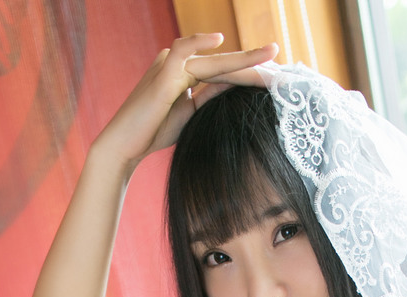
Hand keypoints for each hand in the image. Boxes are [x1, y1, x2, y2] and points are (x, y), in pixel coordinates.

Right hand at [93, 33, 277, 167]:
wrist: (125, 145)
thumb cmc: (153, 131)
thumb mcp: (189, 114)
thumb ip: (207, 97)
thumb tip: (229, 87)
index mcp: (186, 73)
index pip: (224, 71)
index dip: (249, 73)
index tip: (274, 77)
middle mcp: (179, 64)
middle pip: (224, 63)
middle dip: (253, 61)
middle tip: (280, 56)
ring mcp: (170, 66)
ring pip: (213, 59)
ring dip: (242, 57)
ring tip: (269, 55)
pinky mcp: (162, 74)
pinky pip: (182, 50)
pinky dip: (198, 42)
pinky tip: (218, 40)